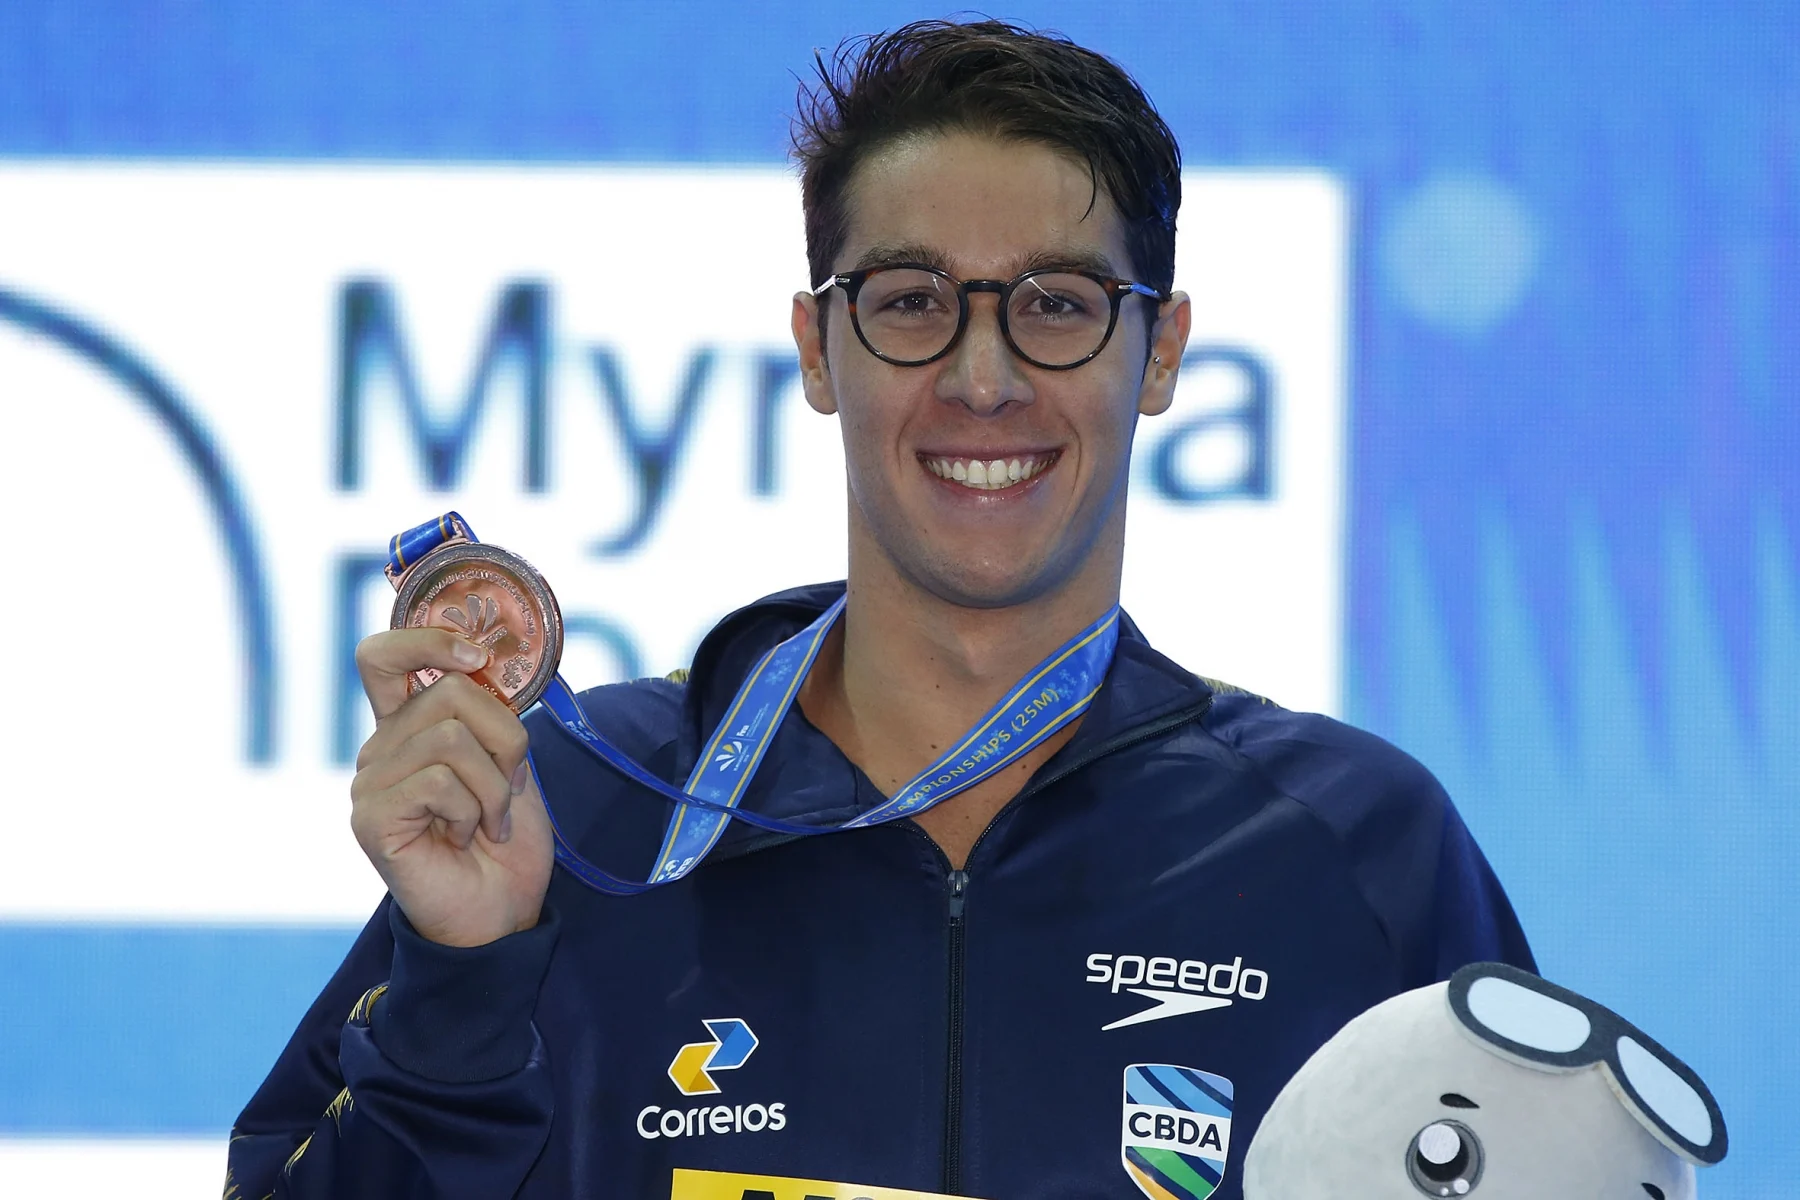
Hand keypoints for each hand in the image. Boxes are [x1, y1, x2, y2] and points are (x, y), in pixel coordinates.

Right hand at [350, 629, 553, 947]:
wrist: (499, 912)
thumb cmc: (503, 840)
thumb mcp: (509, 763)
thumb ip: (491, 716)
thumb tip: (487, 666)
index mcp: (408, 727)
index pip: (383, 656)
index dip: (427, 640)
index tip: (477, 658)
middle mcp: (380, 748)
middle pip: (451, 693)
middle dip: (506, 740)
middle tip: (507, 790)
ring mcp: (369, 783)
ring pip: (452, 738)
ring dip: (495, 786)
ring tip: (487, 821)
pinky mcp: (370, 818)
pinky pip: (439, 781)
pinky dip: (472, 811)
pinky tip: (463, 839)